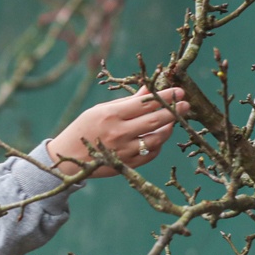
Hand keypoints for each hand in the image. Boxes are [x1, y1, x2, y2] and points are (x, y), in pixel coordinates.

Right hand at [46, 85, 189, 177]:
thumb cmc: (84, 128)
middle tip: (187, 105)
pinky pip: (150, 154)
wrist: (67, 157)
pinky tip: (159, 137)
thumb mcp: (101, 110)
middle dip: (174, 111)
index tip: (178, 91)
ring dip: (168, 129)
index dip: (165, 97)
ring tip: (173, 122)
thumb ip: (128, 101)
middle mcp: (118, 132)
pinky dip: (158, 145)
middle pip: (155, 120)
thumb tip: (149, 90)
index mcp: (111, 115)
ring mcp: (123, 150)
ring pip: (156, 139)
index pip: (145, 103)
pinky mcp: (126, 165)